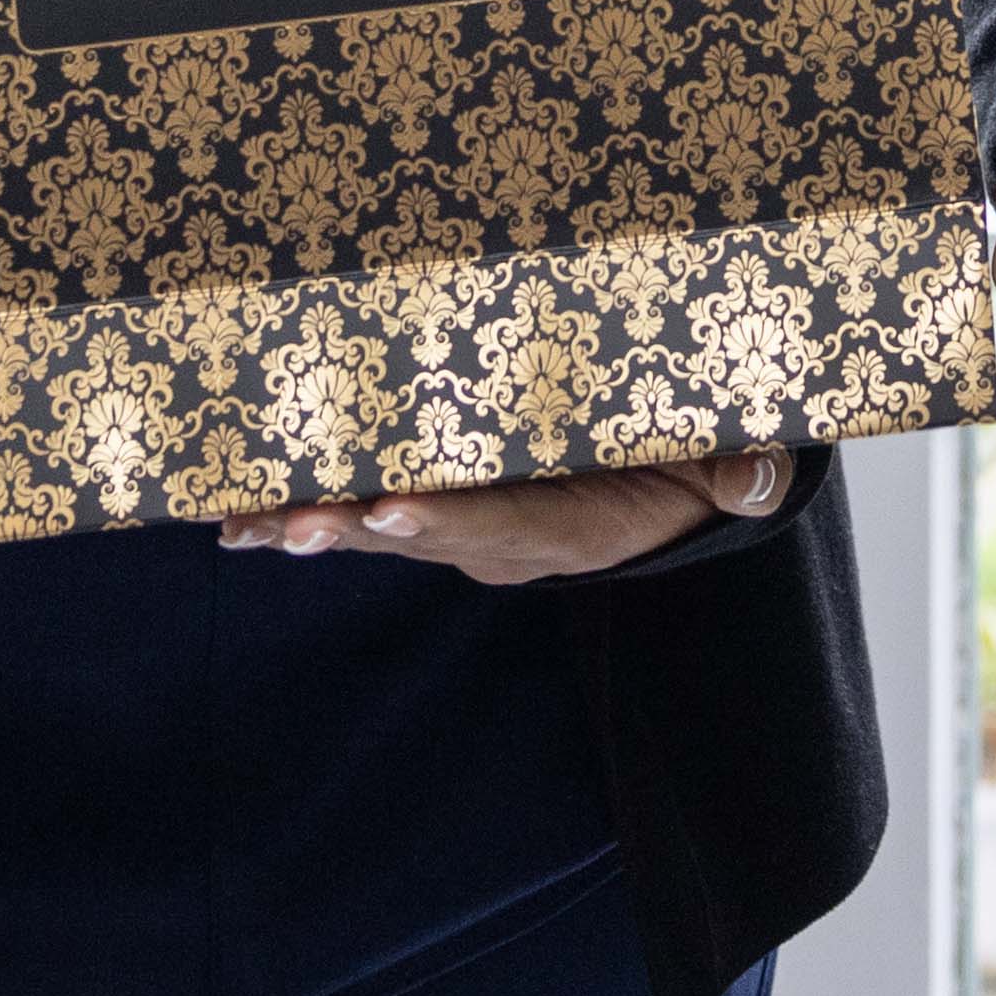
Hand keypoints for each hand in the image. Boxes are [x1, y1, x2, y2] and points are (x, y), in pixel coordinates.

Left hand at [215, 443, 788, 582]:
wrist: (676, 487)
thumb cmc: (697, 453)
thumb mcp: (738, 462)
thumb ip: (744, 472)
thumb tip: (755, 480)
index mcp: (583, 528)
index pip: (514, 524)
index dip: (454, 519)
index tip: (395, 510)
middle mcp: (513, 542)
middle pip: (429, 534)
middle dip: (358, 525)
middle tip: (295, 521)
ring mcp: (473, 533)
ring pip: (385, 528)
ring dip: (315, 525)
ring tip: (243, 523)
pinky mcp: (444, 515)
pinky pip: (372, 514)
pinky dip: (308, 515)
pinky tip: (240, 519)